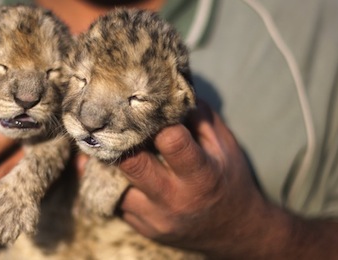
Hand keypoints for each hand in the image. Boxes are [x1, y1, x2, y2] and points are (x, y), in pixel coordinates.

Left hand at [116, 101, 337, 258]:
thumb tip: (167, 87)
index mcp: (201, 175)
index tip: (142, 104)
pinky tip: (109, 164)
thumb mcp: (223, 144)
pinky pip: (114, 200)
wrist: (235, 231)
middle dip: (118, 139)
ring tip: (102, 140)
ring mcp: (155, 218)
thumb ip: (197, 115)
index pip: (171, 140)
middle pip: (131, 164)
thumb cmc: (228, 178)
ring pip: (113, 184)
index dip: (154, 119)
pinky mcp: (142, 227)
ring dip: (106, 161)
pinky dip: (109, 180)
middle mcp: (175, 199)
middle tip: (109, 120)